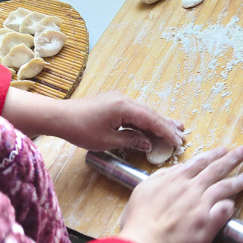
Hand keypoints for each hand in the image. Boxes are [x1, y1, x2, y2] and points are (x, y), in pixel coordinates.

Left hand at [55, 90, 183, 151]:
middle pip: (150, 113)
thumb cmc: (81, 129)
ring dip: (157, 121)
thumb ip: (131, 140)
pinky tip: (152, 126)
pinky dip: (144, 120)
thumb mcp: (107, 140)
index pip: (151, 119)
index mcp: (124, 106)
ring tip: (174, 128)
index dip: (166, 131)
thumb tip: (148, 143)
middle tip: (183, 133)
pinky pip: (134, 112)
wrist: (60, 116)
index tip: (178, 141)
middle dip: (166, 124)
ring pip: (143, 111)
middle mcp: (124, 99)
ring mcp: (118, 99)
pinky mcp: (113, 102)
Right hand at [117, 146, 242, 242]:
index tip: (224, 149)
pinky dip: (229, 206)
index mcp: (176, 178)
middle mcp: (192, 188)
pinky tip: (234, 204)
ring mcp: (202, 205)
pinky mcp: (208, 223)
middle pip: (216, 170)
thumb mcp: (143, 189)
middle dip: (231, 159)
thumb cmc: (139, 219)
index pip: (200, 162)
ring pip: (224, 188)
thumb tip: (176, 170)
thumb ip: (161, 177)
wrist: (146, 242)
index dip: (213, 155)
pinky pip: (224, 211)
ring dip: (238, 180)